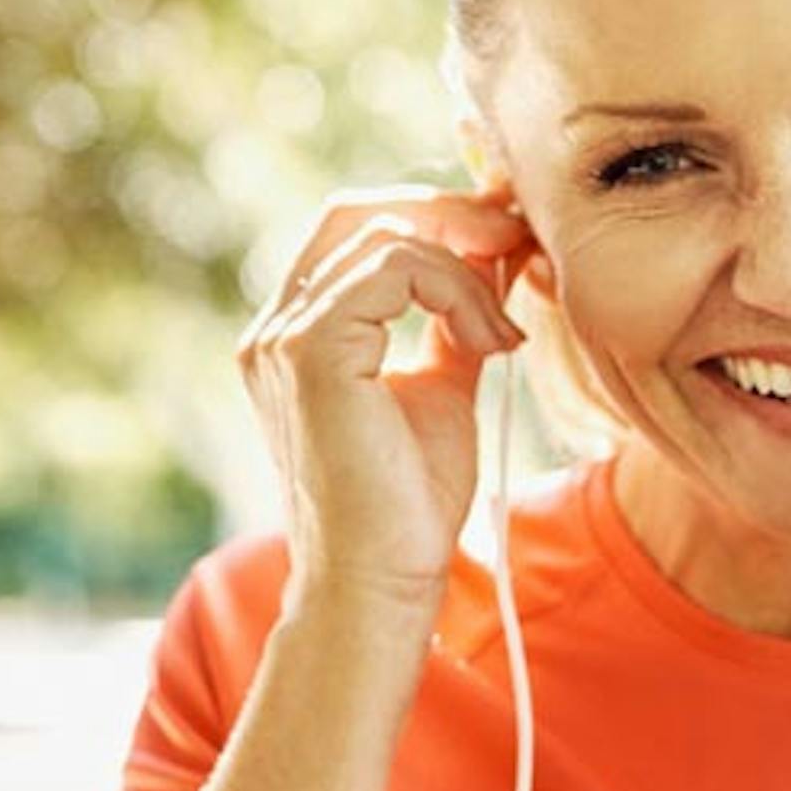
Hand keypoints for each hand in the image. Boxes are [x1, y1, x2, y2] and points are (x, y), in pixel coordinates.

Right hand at [234, 182, 540, 618]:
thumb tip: (493, 259)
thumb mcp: (441, 386)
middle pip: (356, 213)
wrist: (383, 578)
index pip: (354, 234)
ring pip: (385, 237)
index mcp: (295, 336)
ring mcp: (283, 337)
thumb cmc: (408, 503)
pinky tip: (490, 342)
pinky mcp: (310, 351)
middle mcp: (275, 329)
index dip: (434, 221)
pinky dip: (457, 291)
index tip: (507, 240)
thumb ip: (452, 321)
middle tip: (515, 240)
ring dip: (465, 267)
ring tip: (503, 330)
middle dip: (446, 215)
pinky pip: (395, 269)